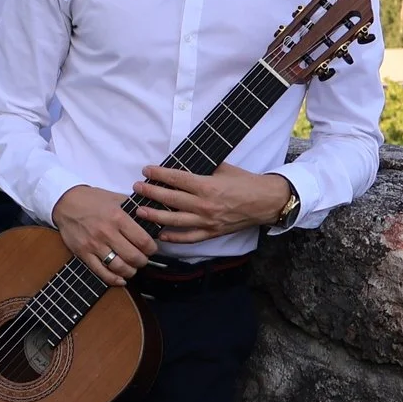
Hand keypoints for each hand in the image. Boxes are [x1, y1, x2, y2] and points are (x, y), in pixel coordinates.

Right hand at [52, 185, 156, 284]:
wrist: (65, 202)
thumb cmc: (92, 199)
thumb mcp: (115, 198)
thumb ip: (133, 209)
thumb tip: (151, 218)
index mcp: (118, 218)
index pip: (143, 241)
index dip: (152, 248)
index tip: (152, 249)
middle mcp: (107, 233)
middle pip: (133, 257)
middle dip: (142, 261)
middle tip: (143, 258)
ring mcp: (94, 245)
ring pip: (119, 267)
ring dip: (130, 271)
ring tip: (132, 268)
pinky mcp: (83, 253)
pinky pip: (101, 272)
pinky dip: (114, 279)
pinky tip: (121, 278)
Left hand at [132, 165, 292, 244]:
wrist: (265, 202)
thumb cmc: (245, 182)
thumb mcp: (224, 168)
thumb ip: (203, 167)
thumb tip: (183, 163)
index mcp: (207, 186)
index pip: (177, 179)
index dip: (159, 174)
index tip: (146, 171)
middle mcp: (205, 204)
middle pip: (171, 199)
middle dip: (151, 193)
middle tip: (137, 188)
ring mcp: (207, 221)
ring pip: (175, 220)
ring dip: (155, 216)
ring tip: (140, 211)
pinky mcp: (212, 232)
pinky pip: (189, 237)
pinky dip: (174, 237)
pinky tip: (161, 234)